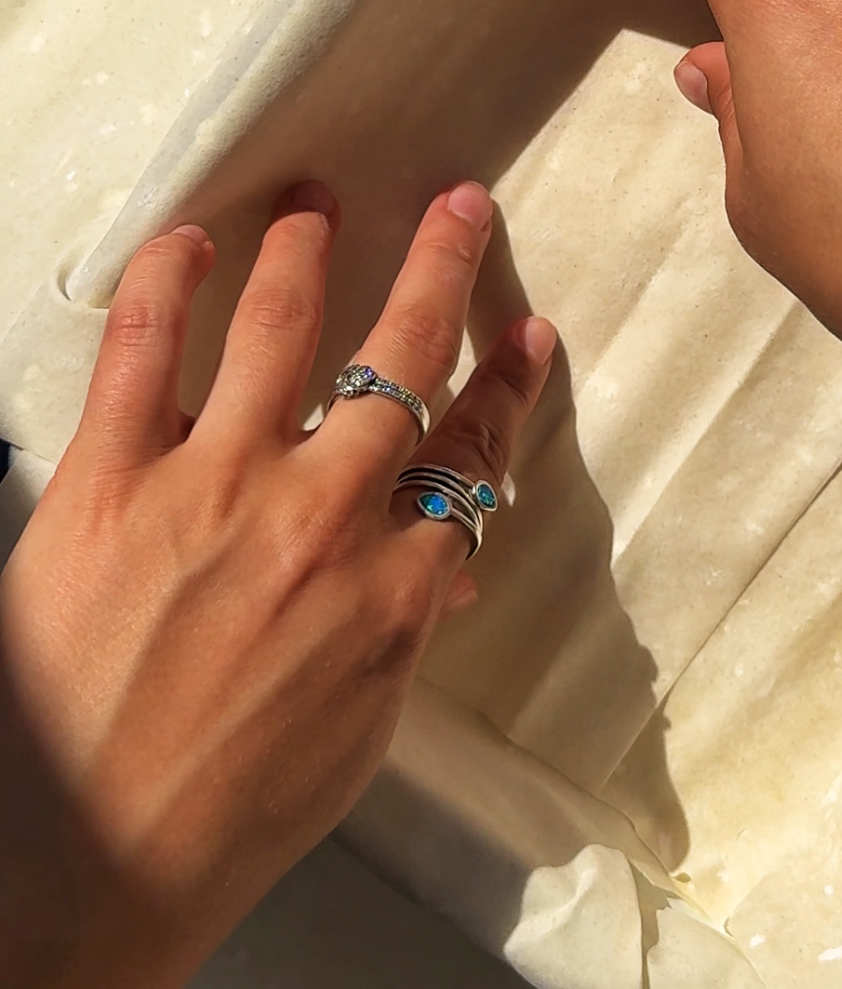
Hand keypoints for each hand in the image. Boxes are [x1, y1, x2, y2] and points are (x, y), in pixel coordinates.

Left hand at [0, 180, 554, 988]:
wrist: (89, 867)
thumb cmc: (229, 812)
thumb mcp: (359, 729)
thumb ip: (405, 628)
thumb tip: (444, 563)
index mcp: (392, 586)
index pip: (472, 453)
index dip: (507, 384)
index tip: (526, 333)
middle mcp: (319, 520)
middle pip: (402, 360)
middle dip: (440, 267)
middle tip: (456, 204)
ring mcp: (213, 490)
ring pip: (281, 328)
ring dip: (307, 248)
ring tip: (315, 200)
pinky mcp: (108, 484)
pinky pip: (143, 351)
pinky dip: (168, 280)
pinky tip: (189, 240)